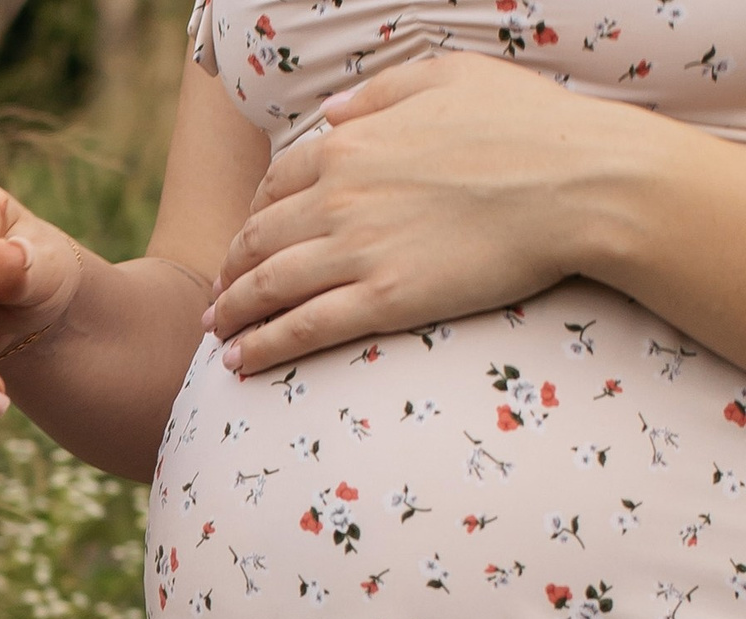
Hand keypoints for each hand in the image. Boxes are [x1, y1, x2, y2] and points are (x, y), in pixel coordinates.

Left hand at [207, 57, 611, 374]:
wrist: (579, 182)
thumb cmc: (527, 124)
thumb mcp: (450, 77)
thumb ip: (382, 93)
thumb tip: (333, 112)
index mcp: (353, 143)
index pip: (276, 184)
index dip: (253, 216)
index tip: (247, 239)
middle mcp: (341, 196)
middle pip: (258, 240)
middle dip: (230, 270)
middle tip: (217, 296)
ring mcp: (357, 251)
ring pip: (267, 288)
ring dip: (231, 314)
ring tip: (215, 333)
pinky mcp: (381, 300)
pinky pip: (299, 329)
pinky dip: (260, 348)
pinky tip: (237, 364)